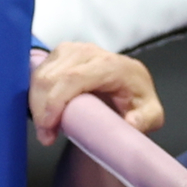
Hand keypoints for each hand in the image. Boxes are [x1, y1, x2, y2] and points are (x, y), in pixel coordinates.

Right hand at [29, 41, 163, 146]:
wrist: (130, 88)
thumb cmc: (138, 102)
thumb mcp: (152, 115)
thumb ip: (146, 120)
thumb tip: (131, 122)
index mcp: (112, 65)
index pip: (74, 77)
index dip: (55, 102)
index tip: (49, 127)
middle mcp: (90, 52)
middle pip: (52, 76)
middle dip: (41, 108)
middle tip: (45, 136)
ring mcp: (73, 50)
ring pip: (41, 74)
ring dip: (35, 103)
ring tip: (45, 128)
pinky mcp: (60, 53)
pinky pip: (38, 71)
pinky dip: (35, 94)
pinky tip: (43, 112)